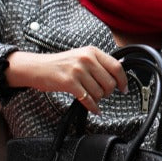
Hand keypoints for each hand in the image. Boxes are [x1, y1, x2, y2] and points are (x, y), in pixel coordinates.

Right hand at [5, 47, 127, 114]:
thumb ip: (98, 63)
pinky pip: (88, 99)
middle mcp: (86, 59)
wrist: (37, 67)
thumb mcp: (81, 56)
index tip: (124, 88)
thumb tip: (117, 75)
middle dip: (109, 92)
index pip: (116, 66)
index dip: (123, 80)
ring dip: (98, 99)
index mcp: (92, 51)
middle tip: (103, 94)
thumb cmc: (60, 64)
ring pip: (100, 92)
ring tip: (92, 97)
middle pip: (110, 82)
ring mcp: (77, 71)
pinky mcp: (69, 83)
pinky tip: (94, 109)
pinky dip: (93, 107)